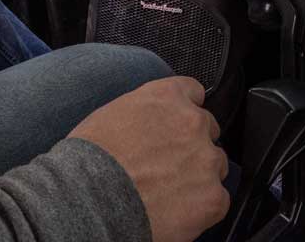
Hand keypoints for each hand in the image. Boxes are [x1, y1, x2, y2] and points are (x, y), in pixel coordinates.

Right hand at [69, 77, 229, 241]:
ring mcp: (206, 159)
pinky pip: (218, 200)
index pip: (193, 92)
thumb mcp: (113, 114)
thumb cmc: (89, 160)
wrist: (87, 200)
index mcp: (168, 97)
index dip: (184, 110)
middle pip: (206, 129)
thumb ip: (145, 111)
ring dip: (199, 175)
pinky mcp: (211, 197)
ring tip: (169, 192)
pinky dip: (202, 208)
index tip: (177, 124)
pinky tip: (176, 212)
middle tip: (167, 165)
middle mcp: (192, 122)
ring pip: (216, 164)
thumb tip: (152, 123)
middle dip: (191, 144)